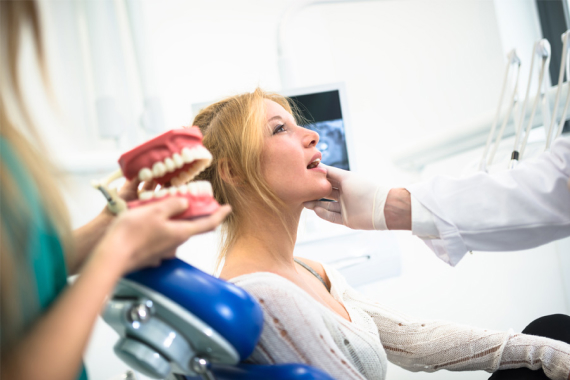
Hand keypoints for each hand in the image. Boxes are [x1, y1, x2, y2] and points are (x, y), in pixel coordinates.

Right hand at [95, 197, 230, 273]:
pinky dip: (157, 229)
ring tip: (158, 207)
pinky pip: (158, 240)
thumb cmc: (131, 233)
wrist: (111, 257)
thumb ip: (173, 204)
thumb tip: (186, 203)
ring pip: (172, 233)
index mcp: (181, 233)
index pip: (208, 224)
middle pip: (189, 227)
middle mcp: (174, 246)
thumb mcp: (155, 210)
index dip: (220, 215)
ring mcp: (162, 253)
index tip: (228, 208)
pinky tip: (145, 222)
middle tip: (185, 200)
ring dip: (170, 221)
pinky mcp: (150, 256)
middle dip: (189, 214)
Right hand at [303, 164, 389, 229]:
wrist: (380, 208)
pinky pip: (332, 216)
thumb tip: (317, 164)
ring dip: (316, 204)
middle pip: (325, 192)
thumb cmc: (364, 188)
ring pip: (327, 206)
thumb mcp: (346, 177)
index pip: (328, 178)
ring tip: (304, 202)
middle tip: (300, 190)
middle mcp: (345, 194)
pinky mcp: (346, 220)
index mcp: (345, 182)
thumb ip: (331, 172)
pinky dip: (324, 214)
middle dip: (314, 192)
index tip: (303, 173)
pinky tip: (316, 210)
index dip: (317, 176)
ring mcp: (345, 207)